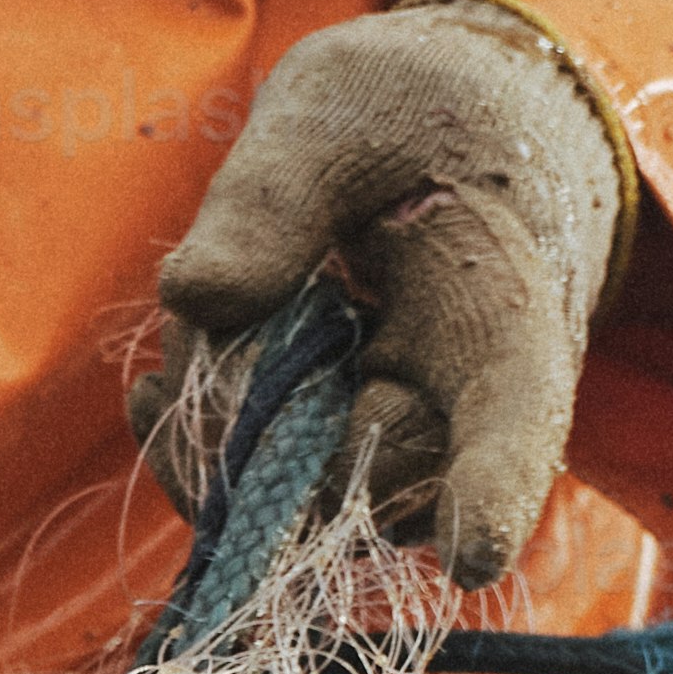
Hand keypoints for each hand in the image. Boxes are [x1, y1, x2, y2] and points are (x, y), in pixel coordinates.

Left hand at [145, 0, 633, 584]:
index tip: (473, 556)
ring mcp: (396, 474)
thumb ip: (272, 196)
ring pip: (287, 509)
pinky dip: (196, 451)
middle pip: (349, 480)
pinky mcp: (334, 495)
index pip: (513, 424)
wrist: (431, 156)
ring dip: (217, 425)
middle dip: (249, 408)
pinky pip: (250, 516)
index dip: (492, 491)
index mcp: (503, 324)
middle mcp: (464, 427)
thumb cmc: (406, 125)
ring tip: (212, 320)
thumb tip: (194, 297)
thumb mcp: (338, 118)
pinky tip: (160, 391)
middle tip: (214, 301)